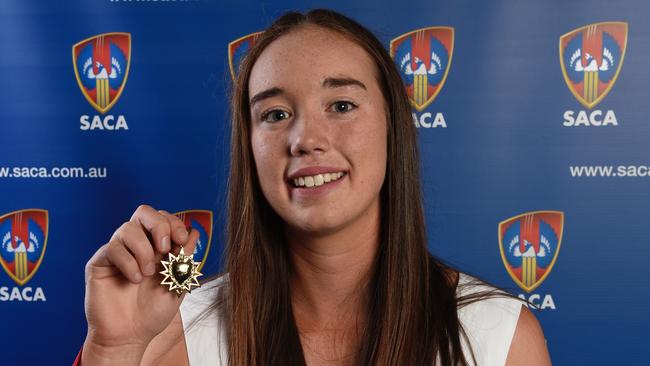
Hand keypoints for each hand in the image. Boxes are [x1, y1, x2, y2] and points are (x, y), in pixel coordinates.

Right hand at [82, 205, 199, 363]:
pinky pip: (112, 248)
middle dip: (159, 224)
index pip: (164, 219)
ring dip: (143, 250)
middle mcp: (137, 245)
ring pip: (128, 228)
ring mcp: (118, 252)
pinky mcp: (100, 262)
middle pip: (144, 212)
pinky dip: (128, 263)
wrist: (130, 336)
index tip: (183, 240)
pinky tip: (134, 280)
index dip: (175, 223)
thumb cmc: (153, 312)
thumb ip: (186, 258)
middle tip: (165, 247)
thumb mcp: (178, 283)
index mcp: (157, 247)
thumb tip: (195, 231)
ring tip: (148, 274)